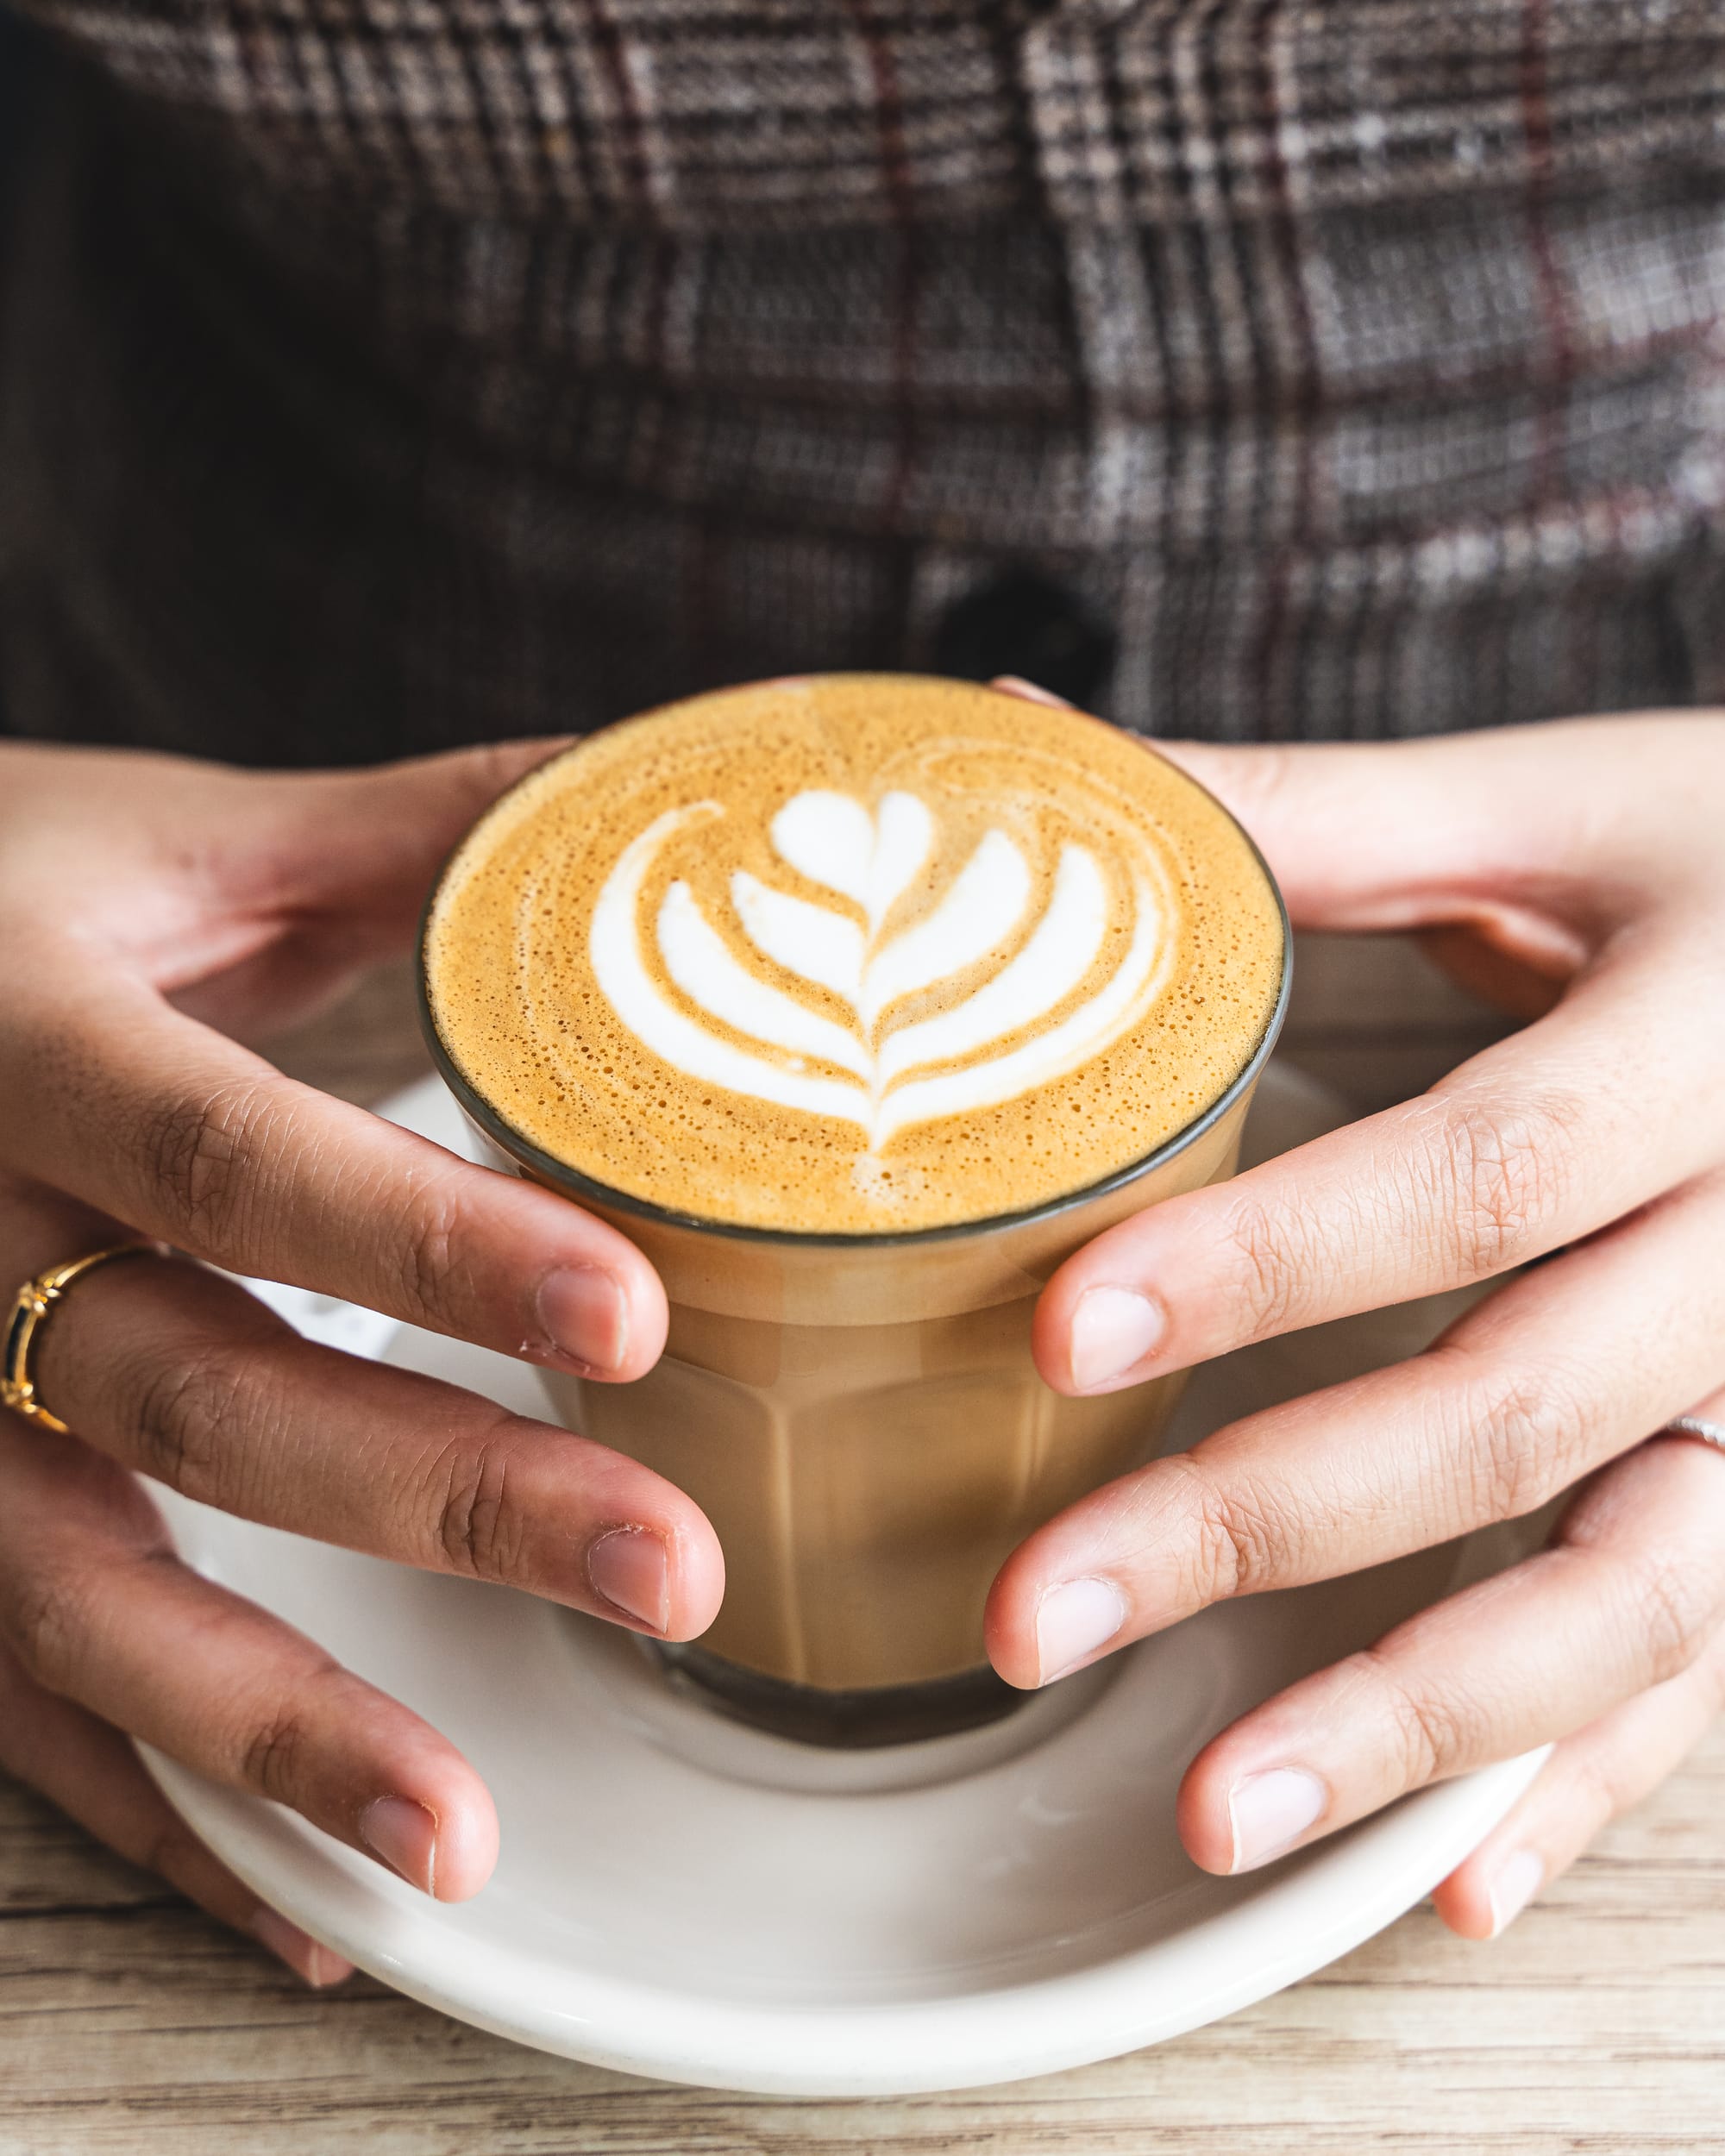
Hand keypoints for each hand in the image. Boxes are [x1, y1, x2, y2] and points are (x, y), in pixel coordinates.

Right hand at [0, 742, 721, 1982]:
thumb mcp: (180, 844)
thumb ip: (413, 829)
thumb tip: (662, 793)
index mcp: (25, 1044)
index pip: (232, 1159)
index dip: (425, 1240)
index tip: (631, 1309)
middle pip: (191, 1399)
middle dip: (438, 1495)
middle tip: (669, 1569)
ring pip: (77, 1595)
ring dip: (278, 1726)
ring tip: (463, 1837)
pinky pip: (14, 1699)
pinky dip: (160, 1810)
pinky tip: (310, 1904)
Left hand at [985, 710, 1724, 1937]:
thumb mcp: (1565, 809)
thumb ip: (1309, 811)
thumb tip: (1025, 750)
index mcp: (1709, 1049)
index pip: (1483, 1179)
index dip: (1274, 1260)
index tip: (1065, 1334)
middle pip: (1517, 1412)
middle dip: (1264, 1524)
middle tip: (1036, 1613)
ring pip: (1634, 1594)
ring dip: (1419, 1721)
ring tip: (1216, 1811)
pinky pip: (1717, 1659)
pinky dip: (1594, 1781)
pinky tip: (1455, 1879)